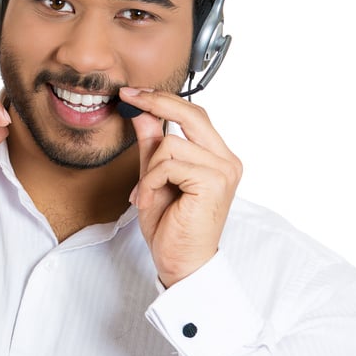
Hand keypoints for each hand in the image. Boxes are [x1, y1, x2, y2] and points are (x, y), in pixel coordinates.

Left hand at [120, 87, 241, 287]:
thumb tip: (140, 111)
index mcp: (218, 156)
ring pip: (170, 143)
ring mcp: (223, 170)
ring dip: (149, 169)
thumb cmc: (171, 225)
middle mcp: (227, 160)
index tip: (133, 93)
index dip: (163, 99)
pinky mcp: (213, 182)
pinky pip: (168, 164)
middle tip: (128, 98)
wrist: (180, 262)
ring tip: (148, 193)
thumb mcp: (154, 175)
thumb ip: (151, 143)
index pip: (194, 114)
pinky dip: (151, 181)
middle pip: (191, 113)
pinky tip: (151, 200)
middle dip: (156, 103)